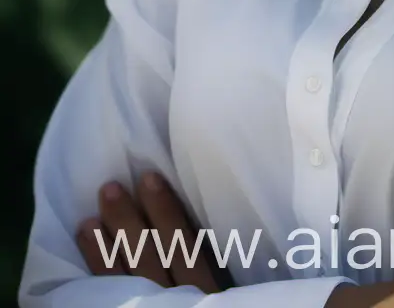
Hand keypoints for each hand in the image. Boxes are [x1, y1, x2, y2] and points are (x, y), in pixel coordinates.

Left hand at [76, 172, 222, 293]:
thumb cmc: (213, 304)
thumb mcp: (225, 293)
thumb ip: (211, 267)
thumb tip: (199, 225)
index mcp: (207, 292)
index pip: (186, 247)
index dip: (168, 212)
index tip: (151, 178)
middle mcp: (178, 302)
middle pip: (151, 259)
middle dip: (128, 223)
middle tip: (109, 188)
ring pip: (124, 283)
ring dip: (104, 249)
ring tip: (88, 219)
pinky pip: (107, 302)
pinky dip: (95, 276)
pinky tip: (88, 253)